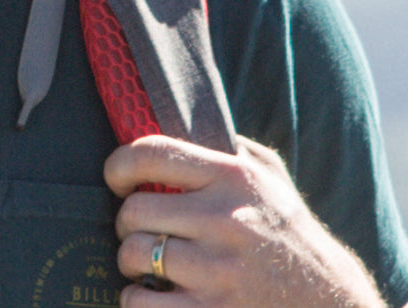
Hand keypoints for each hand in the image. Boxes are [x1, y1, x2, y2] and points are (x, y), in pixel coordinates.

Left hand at [104, 134, 385, 306]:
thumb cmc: (292, 236)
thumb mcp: (271, 179)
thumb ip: (229, 147)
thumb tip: (176, 118)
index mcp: (235, 178)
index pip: (151, 153)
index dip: (118, 165)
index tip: (116, 179)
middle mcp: (226, 221)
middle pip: (134, 211)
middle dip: (127, 223)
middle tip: (138, 230)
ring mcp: (220, 272)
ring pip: (133, 256)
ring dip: (130, 263)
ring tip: (147, 264)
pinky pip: (140, 303)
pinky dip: (136, 301)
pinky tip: (154, 297)